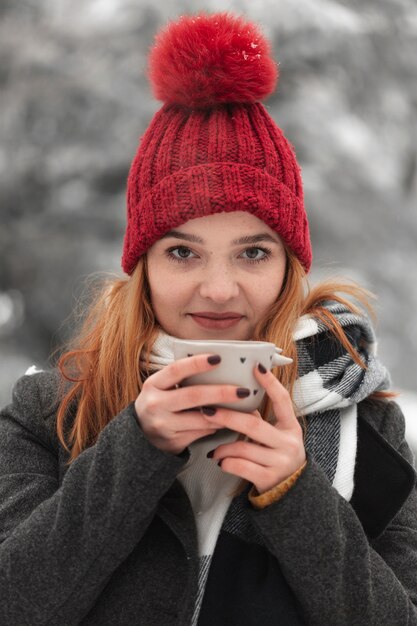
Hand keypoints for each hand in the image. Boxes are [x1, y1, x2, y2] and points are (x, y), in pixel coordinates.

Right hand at [134, 354, 252, 454]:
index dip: (196, 363)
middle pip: (193, 396)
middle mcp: (155, 404)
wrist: (141, 436)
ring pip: (201, 418)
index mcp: (153, 384)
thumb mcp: (162, 388)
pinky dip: (217, 426)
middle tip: (243, 390)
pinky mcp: (173, 442)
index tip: (218, 358)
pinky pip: (202, 432)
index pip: (175, 370)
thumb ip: (182, 378)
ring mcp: (163, 425)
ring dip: (225, 413)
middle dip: (221, 392)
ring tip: (243, 408)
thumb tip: (218, 365)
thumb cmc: (160, 404)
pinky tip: (227, 420)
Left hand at [204, 363, 305, 493]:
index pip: (282, 400)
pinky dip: (225, 462)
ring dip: (222, 447)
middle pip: (253, 425)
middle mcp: (289, 443)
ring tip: (214, 450)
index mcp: (291, 428)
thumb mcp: (276, 437)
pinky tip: (221, 462)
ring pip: (242, 448)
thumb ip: (260, 421)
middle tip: (207, 410)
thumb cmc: (276, 458)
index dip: (270, 383)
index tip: (256, 366)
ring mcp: (280, 462)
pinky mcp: (268, 479)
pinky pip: (239, 466)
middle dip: (227, 417)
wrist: (291, 493)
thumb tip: (234, 399)